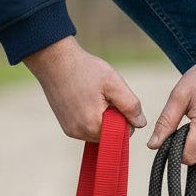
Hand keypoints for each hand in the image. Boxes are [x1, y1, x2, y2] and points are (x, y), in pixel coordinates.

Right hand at [23, 36, 145, 140]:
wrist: (54, 61)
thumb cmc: (85, 69)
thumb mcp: (114, 84)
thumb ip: (131, 106)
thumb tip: (140, 124)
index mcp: (94, 126)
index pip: (124, 132)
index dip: (125, 114)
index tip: (114, 97)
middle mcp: (81, 134)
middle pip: (111, 133)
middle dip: (113, 117)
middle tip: (103, 95)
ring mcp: (72, 132)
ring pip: (100, 132)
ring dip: (102, 117)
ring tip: (92, 96)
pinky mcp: (66, 128)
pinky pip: (88, 129)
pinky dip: (91, 117)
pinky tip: (84, 100)